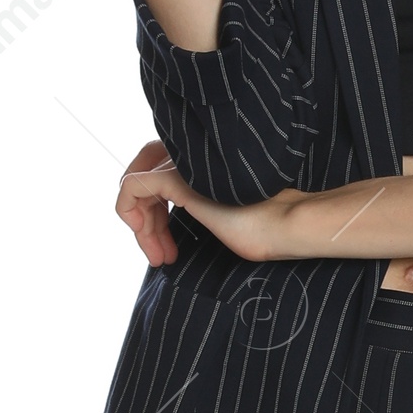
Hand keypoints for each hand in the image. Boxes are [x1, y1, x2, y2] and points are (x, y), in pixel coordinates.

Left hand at [115, 141, 296, 267]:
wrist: (284, 226)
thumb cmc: (263, 228)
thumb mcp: (219, 214)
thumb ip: (197, 206)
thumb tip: (167, 221)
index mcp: (202, 161)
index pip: (160, 169)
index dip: (155, 208)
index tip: (167, 244)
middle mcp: (189, 156)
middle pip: (146, 174)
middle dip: (147, 218)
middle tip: (159, 253)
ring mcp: (182, 165)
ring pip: (137, 185)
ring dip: (141, 226)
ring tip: (158, 257)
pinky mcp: (176, 178)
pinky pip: (132, 186)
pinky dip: (128, 212)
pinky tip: (145, 238)